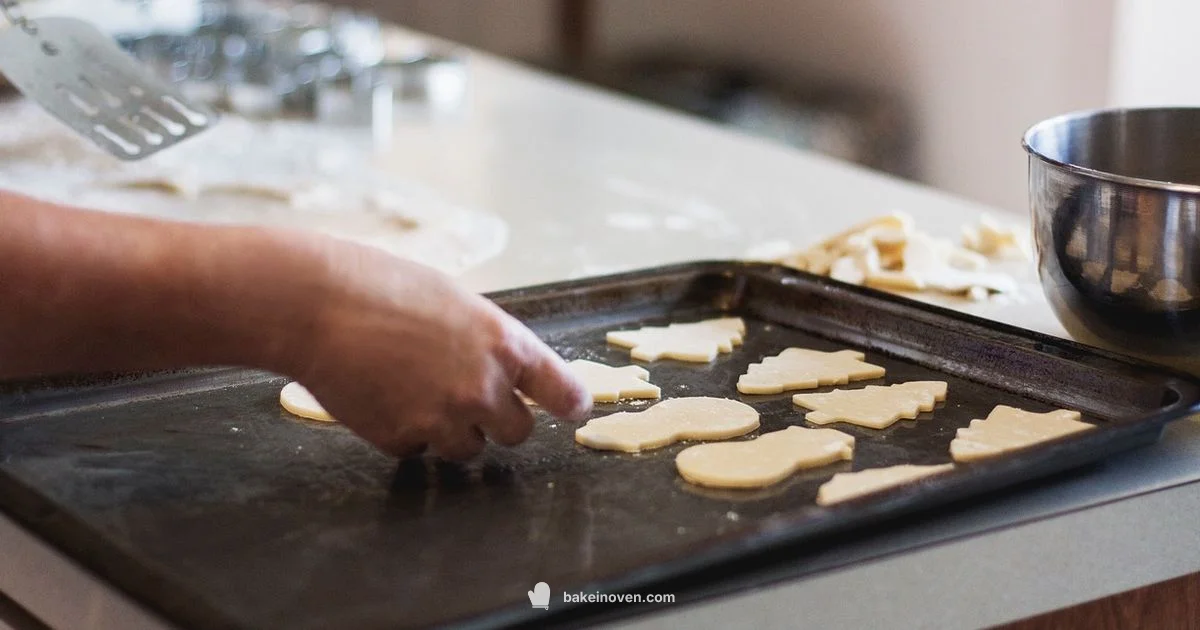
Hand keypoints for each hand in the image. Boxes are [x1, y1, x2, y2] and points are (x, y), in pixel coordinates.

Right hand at [282, 239, 590, 459]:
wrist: (314, 304)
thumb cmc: (380, 285)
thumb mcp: (453, 300)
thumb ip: (485, 340)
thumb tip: (500, 370)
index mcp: (504, 344)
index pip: (562, 390)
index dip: (570, 403)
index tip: (574, 409)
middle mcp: (483, 388)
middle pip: (517, 432)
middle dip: (496, 420)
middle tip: (465, 396)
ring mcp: (443, 419)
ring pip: (468, 449)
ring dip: (449, 430)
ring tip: (412, 389)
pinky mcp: (402, 440)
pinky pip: (417, 450)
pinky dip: (404, 433)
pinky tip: (380, 396)